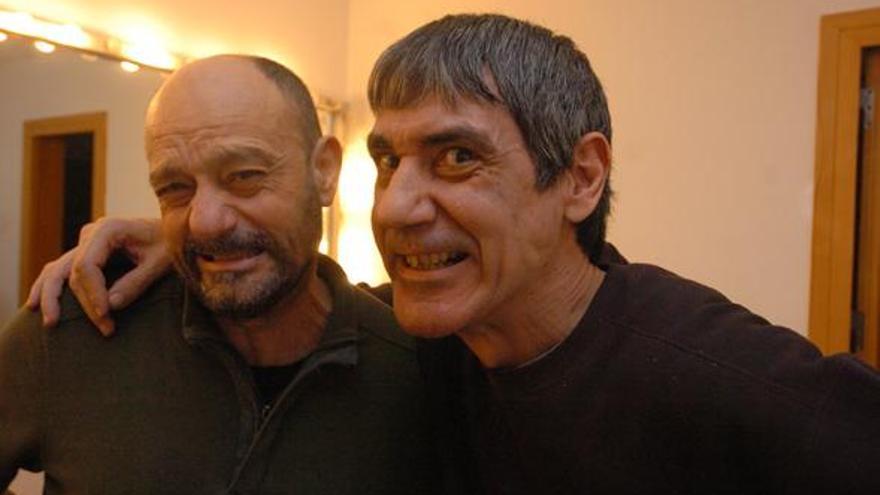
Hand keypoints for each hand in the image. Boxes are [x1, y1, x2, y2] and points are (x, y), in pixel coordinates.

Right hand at [26, 217, 169, 335]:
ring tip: (50, 322)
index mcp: (108, 229)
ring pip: (59, 270)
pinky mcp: (87, 252)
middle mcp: (91, 233)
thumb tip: (109, 306)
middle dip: (86, 304)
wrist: (172, 231)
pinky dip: (50, 286)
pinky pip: (62, 270)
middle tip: (104, 329)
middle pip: (74, 272)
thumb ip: (136, 282)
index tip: (106, 315)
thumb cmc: (170, 245)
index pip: (87, 265)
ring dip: (52, 297)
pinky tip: (35, 305)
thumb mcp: (160, 263)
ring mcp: (86, 242)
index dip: (93, 293)